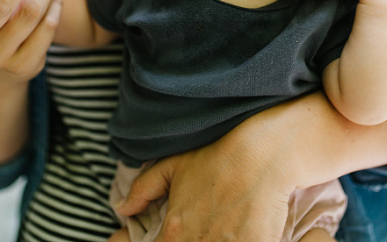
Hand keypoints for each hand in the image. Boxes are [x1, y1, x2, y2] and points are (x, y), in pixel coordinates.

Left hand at [116, 114, 297, 241]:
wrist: (264, 153)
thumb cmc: (218, 156)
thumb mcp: (174, 165)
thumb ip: (143, 189)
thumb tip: (123, 208)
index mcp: (175, 233)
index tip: (169, 236)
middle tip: (199, 228)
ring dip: (213, 241)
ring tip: (217, 229)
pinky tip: (237, 231)